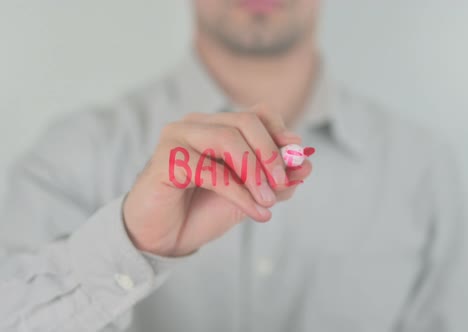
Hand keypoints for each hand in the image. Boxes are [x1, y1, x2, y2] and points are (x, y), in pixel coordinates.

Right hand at [123, 105, 312, 256]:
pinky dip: (238, 192)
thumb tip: (306, 166)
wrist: (162, 239)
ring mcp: (177, 138)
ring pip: (226, 139)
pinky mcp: (165, 160)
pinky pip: (210, 170)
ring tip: (269, 201)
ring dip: (255, 172)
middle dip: (270, 152)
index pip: (254, 113)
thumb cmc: (200, 211)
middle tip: (284, 182)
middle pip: (243, 121)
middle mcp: (194, 125)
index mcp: (214, 126)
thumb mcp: (247, 195)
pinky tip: (254, 211)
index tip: (297, 156)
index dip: (278, 131)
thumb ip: (274, 181)